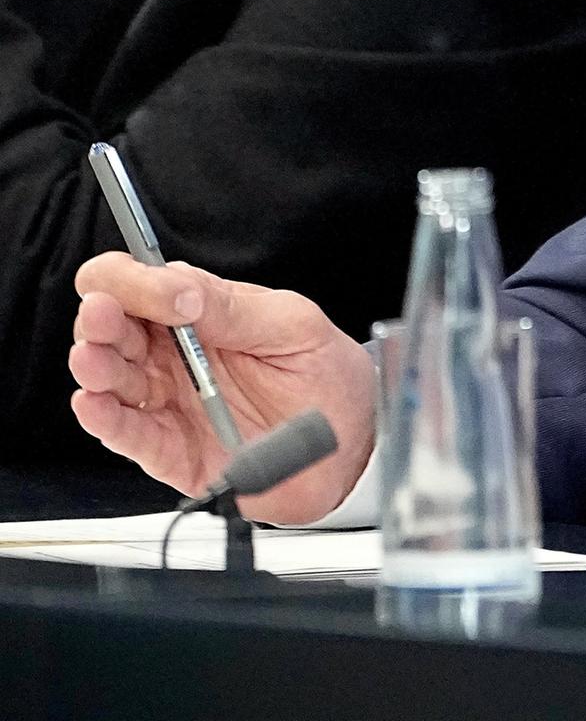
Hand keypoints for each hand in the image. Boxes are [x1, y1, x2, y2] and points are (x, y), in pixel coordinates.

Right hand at [70, 253, 376, 522]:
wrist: (349, 439)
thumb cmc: (324, 373)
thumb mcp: (293, 324)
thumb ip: (235, 308)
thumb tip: (184, 292)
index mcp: (202, 311)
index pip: (145, 283)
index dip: (137, 281)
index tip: (161, 293)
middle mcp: (174, 353)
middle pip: (113, 326)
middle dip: (102, 318)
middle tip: (104, 314)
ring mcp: (167, 399)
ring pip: (110, 377)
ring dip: (95, 365)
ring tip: (92, 358)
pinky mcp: (167, 448)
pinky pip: (125, 433)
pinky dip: (104, 419)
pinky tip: (95, 403)